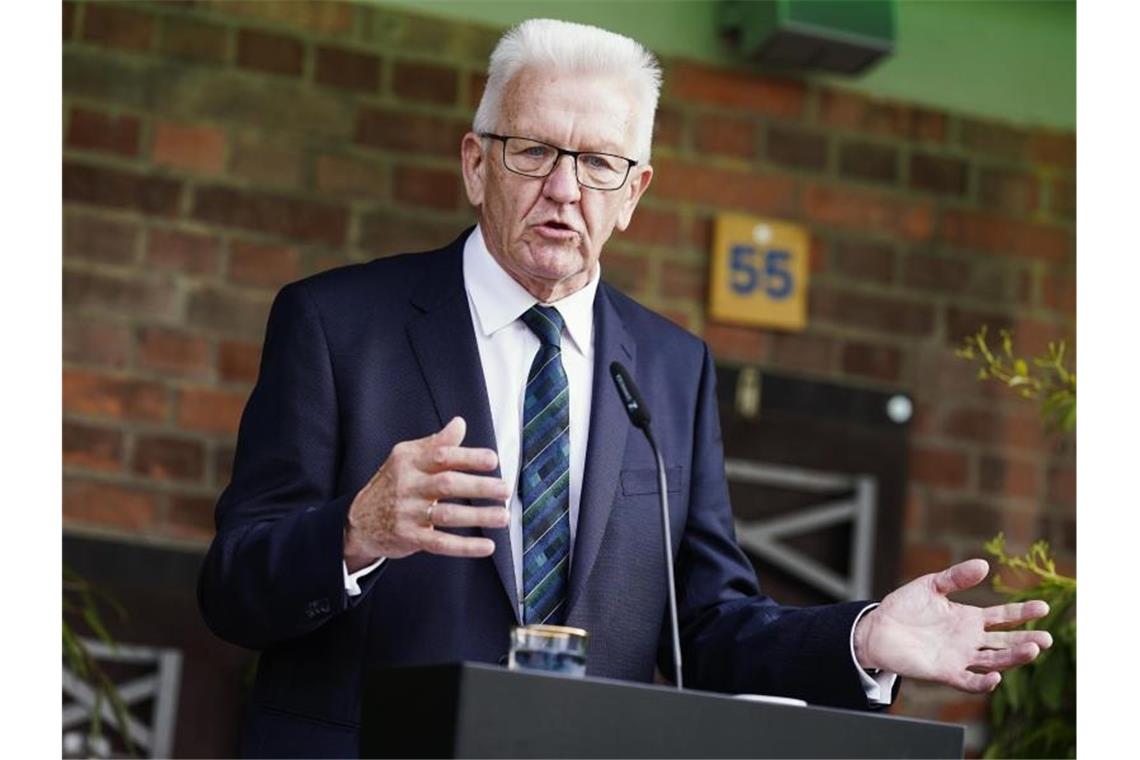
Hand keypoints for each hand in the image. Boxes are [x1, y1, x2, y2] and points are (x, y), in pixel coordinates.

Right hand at [344, 416, 510, 569]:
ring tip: (503, 516)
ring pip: (447, 515)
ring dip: (478, 516)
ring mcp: (407, 513)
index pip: (442, 456)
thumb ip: (436, 443)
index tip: (493, 460)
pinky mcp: (409, 538)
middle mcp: (408, 486)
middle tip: (505, 489)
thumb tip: (460, 423)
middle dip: (479, 487)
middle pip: (447, 484)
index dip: (468, 457)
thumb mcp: (406, 458)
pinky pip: (440, 543)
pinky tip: (487, 545)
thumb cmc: (392, 485)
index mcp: (409, 462)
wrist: (358, 521)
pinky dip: (465, 546)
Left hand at [853, 559, 1052, 692]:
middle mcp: (969, 640)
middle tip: (1047, 639)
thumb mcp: (931, 585)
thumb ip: (956, 577)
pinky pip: (969, 680)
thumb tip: (984, 564)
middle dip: (1027, 640)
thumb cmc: (904, 607)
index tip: (1043, 607)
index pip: (1003, 617)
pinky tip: (996, 677)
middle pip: (1006, 642)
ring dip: (1014, 658)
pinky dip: (983, 682)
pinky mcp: (945, 672)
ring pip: (994, 661)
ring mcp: (960, 657)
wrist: (876, 628)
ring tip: (1032, 650)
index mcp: (969, 619)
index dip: (1023, 613)